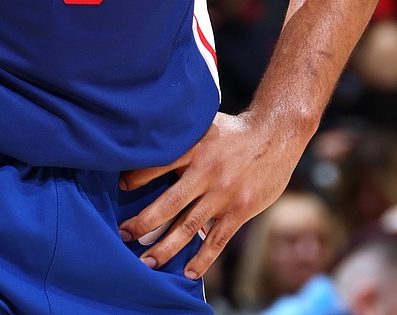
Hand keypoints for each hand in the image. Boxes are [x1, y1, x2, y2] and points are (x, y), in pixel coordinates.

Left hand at [117, 111, 306, 280]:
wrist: (276, 134)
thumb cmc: (234, 130)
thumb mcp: (204, 124)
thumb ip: (181, 138)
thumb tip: (149, 146)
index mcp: (194, 148)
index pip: (158, 165)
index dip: (137, 178)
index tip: (120, 188)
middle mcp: (207, 172)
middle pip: (169, 203)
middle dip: (144, 222)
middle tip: (124, 235)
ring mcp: (224, 193)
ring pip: (189, 226)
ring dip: (166, 246)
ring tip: (147, 262)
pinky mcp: (241, 209)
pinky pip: (218, 239)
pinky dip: (203, 258)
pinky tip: (189, 272)